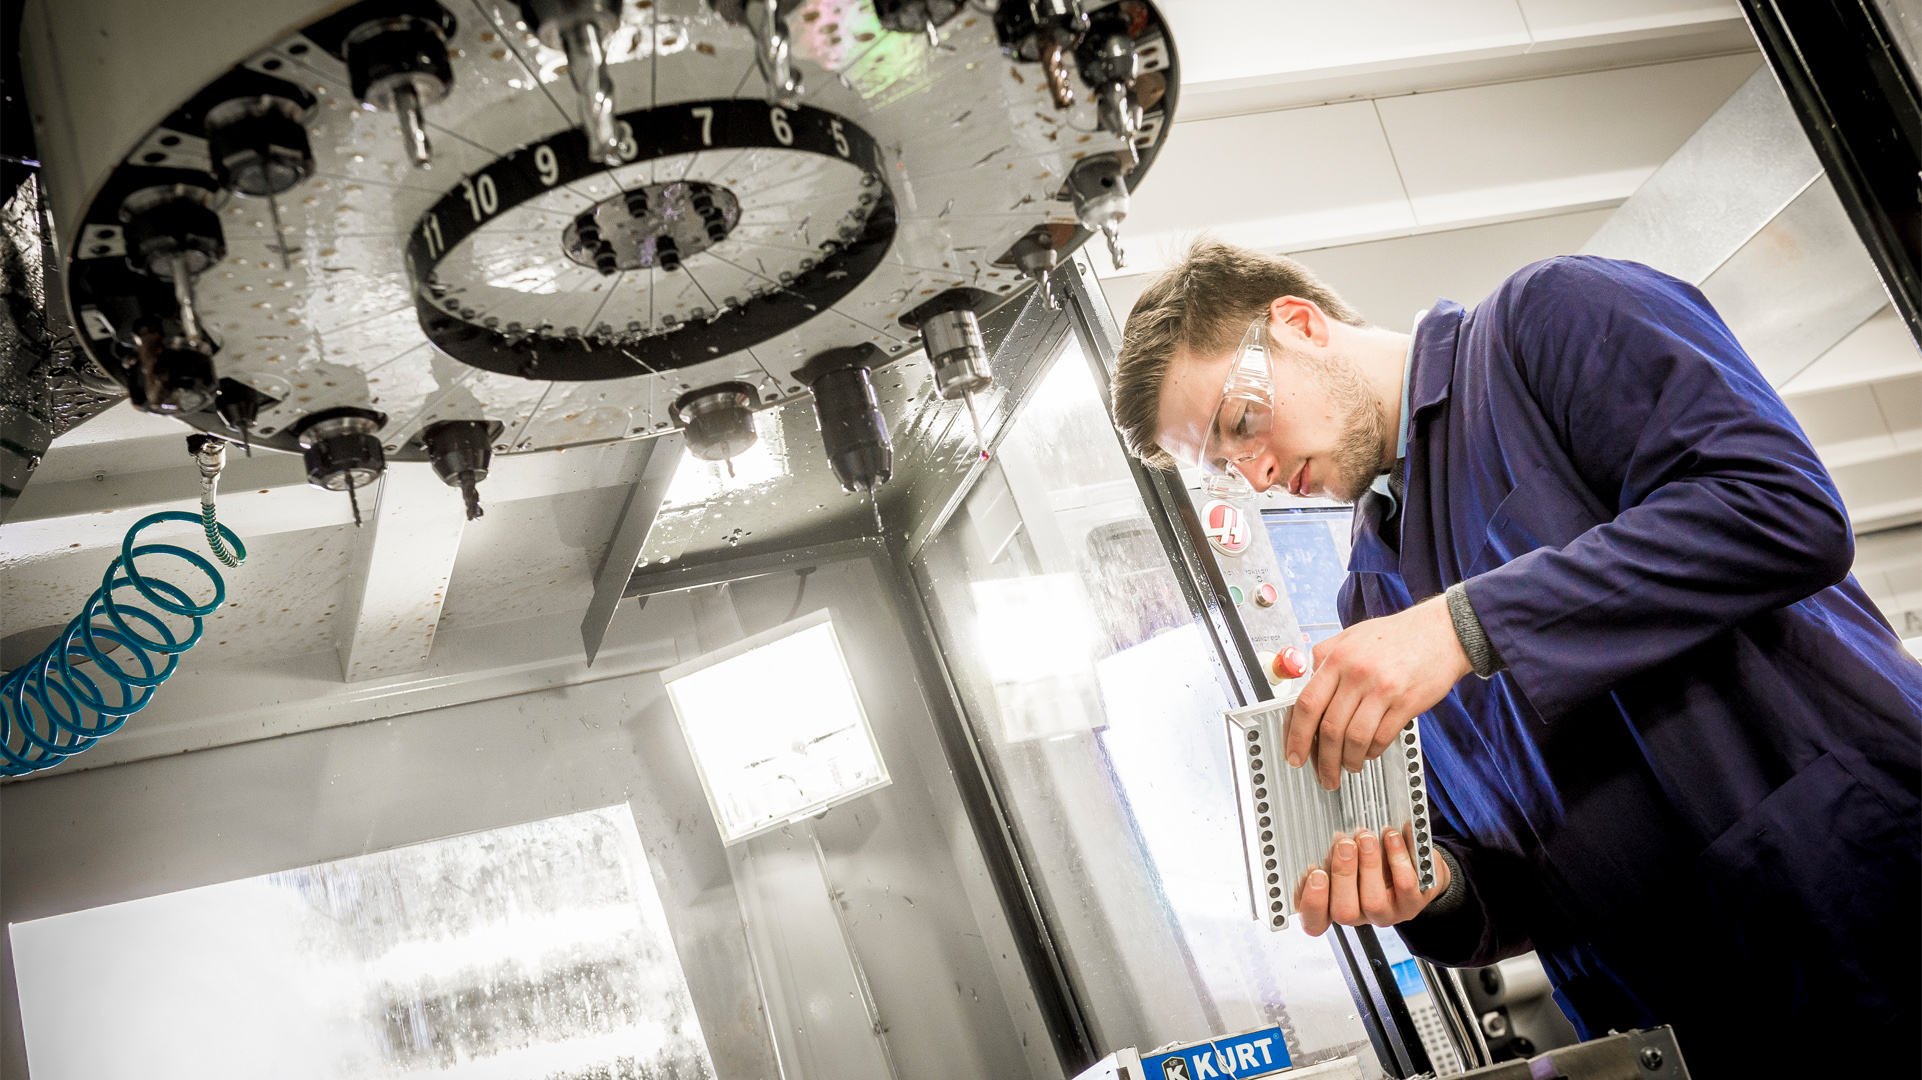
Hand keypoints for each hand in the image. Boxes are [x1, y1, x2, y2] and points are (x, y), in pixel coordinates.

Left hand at [1285, 596, 1470, 790]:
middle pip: (1329, 728)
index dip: (1296, 735)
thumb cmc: (1397, 636)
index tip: (1293, 754)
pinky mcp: (1406, 704)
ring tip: (1348, 766)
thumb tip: (1303, 684)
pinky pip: (1381, 738)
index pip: (1307, 704)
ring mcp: (1383, 690)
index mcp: (1338, 659)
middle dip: (1323, 760)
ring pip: (1355, 739)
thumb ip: (1325, 658)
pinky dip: (1371, 752)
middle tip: (1323, 774)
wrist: (1442, 632)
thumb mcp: (1351, 636)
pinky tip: (1369, 753)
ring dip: (1348, 761)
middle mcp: (1357, 674)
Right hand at [1293, 826, 1450, 935]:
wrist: (1413, 864)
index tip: (1314, 873)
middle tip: (1345, 845)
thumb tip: (1337, 839)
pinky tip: (1393, 837)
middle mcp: (1360, 914)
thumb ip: (1336, 852)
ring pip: (1374, 902)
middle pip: (1344, 912)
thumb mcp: (1348, 854)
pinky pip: (1405, 885)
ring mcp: (1387, 913)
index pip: (1315, 921)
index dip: (1312, 902)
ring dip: (1369, 866)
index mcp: (1336, 905)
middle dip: (1342, 874)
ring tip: (1368, 838)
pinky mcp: (1412, 903)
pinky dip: (1398, 857)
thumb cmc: (1373, 858)